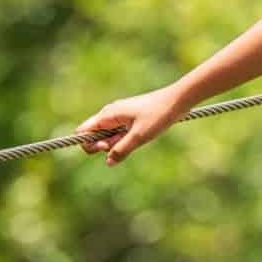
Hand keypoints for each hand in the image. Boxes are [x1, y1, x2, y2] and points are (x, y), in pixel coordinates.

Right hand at [76, 86, 190, 166]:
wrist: (178, 100)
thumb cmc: (158, 115)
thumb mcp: (140, 136)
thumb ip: (121, 150)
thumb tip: (108, 162)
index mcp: (108, 114)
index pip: (83, 132)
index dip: (88, 144)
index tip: (106, 147)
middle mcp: (110, 114)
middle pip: (95, 135)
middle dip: (105, 145)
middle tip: (125, 142)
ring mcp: (120, 115)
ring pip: (109, 135)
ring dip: (118, 142)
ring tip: (137, 136)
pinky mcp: (130, 118)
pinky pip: (120, 132)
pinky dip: (126, 138)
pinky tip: (140, 135)